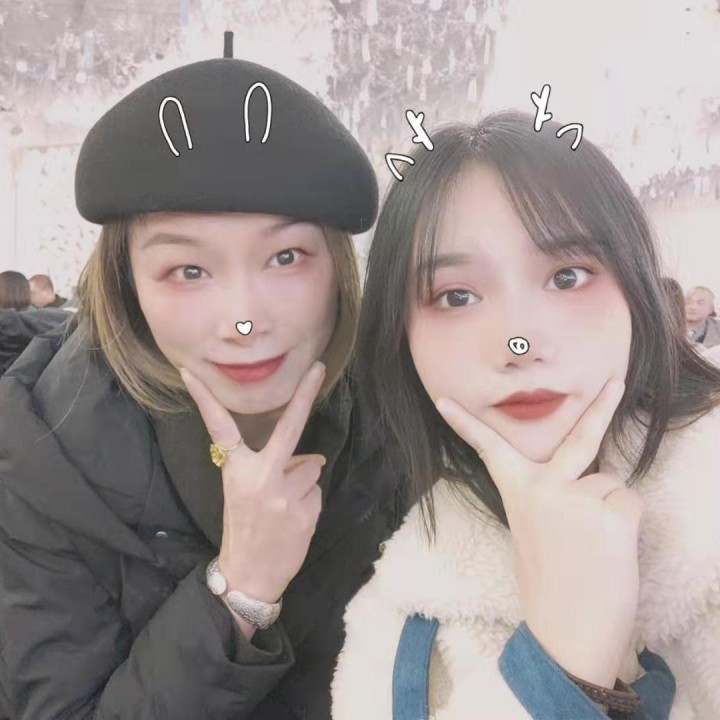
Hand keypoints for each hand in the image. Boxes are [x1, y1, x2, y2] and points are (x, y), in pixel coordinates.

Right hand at [181, 361, 326, 604]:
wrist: (251, 577)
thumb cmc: (244, 530)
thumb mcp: (244, 495)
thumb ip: (273, 469)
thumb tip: (312, 458)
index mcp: (236, 472)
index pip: (220, 429)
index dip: (205, 400)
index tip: (191, 373)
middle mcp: (260, 478)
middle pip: (290, 429)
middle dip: (305, 395)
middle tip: (319, 369)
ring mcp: (285, 495)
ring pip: (310, 468)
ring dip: (303, 481)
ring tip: (285, 506)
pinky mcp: (306, 511)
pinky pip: (316, 490)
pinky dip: (309, 499)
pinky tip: (294, 519)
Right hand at [436, 379, 643, 687]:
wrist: (566, 634)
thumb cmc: (551, 585)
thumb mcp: (533, 532)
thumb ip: (549, 497)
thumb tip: (588, 475)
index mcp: (518, 493)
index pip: (490, 449)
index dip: (467, 424)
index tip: (444, 399)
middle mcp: (544, 486)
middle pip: (581, 437)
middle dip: (601, 405)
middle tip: (616, 381)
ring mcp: (576, 495)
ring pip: (610, 483)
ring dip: (609, 510)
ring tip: (594, 547)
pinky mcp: (610, 511)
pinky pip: (629, 501)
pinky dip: (626, 523)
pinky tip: (609, 550)